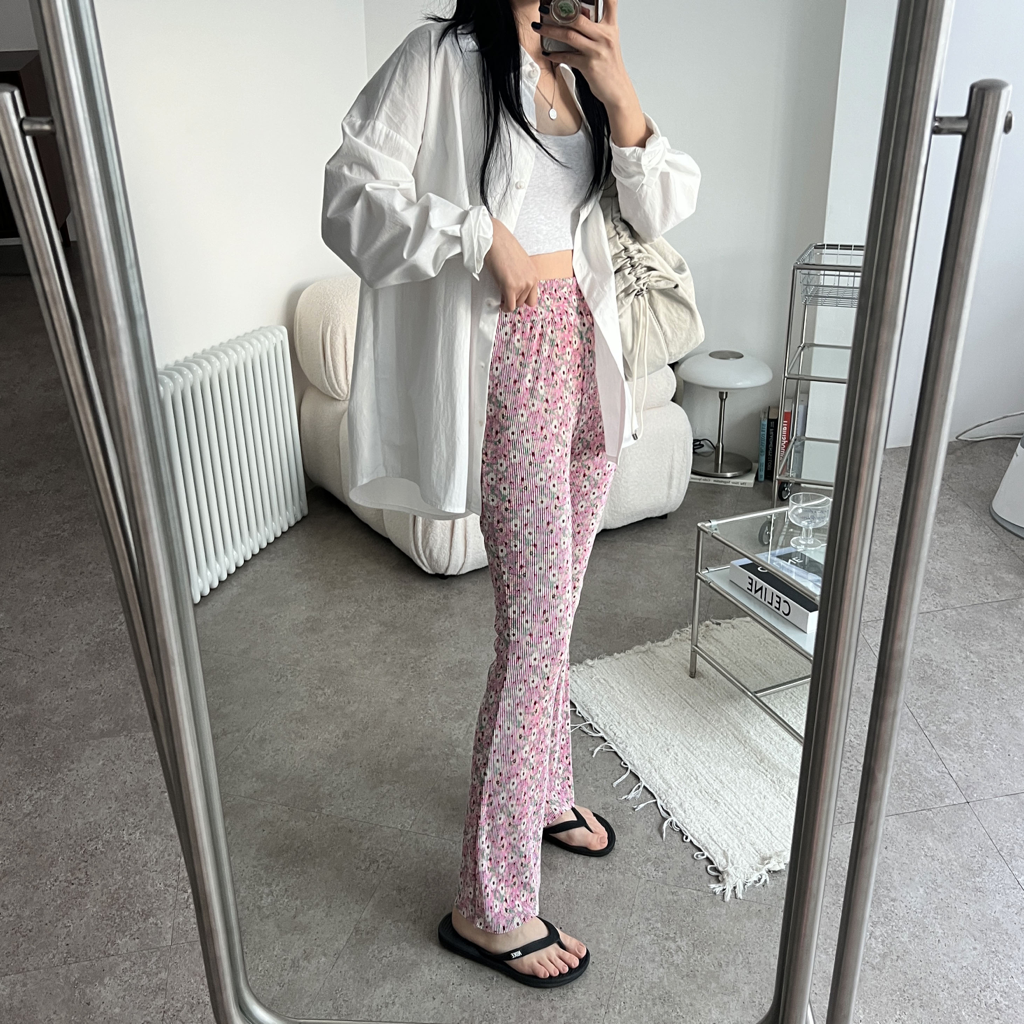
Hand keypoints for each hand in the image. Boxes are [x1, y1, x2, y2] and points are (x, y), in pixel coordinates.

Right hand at [484, 217, 538, 311]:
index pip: (533, 298)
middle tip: (505, 295)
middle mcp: (531, 280)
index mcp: (534, 274)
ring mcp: (522, 284)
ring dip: (508, 301)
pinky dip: (505, 307)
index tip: (515, 298)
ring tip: (501, 294)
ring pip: (515, 304)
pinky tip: (500, 304)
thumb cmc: (503, 247)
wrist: (495, 239)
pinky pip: (510, 306)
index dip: (523, 299)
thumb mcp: (519, 264)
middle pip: (524, 302)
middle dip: (514, 300)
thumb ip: (521, 277)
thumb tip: (514, 289)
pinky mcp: (511, 287)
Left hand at [532, 0, 649, 147]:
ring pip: (569, 35)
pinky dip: (555, 55)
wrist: (617, 90)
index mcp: (611, 27)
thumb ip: (594, 27)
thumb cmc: (610, 66)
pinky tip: (547, 52)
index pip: (610, 2)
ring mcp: (596, 51)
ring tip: (539, 27)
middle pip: (578, 18)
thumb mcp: (607, 42)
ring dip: (550, 31)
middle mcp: (604, 36)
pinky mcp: (589, 66)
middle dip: (558, 12)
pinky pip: (567, 57)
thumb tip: (579, 14)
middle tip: (544, 9)